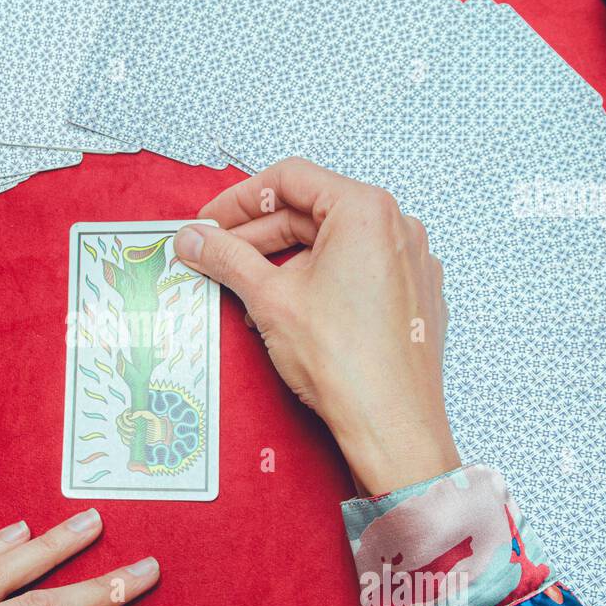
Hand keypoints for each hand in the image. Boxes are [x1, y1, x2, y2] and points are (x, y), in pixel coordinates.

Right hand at [175, 157, 459, 493]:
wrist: (392, 426)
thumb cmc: (344, 362)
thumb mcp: (269, 300)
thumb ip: (226, 258)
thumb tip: (192, 239)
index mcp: (366, 210)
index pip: (291, 179)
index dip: (239, 199)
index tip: (208, 223)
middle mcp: (397, 227)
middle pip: (311, 211)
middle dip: (257, 235)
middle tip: (214, 257)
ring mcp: (410, 262)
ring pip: (332, 245)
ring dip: (283, 262)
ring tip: (245, 293)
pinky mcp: (413, 297)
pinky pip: (357, 272)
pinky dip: (317, 281)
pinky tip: (287, 312)